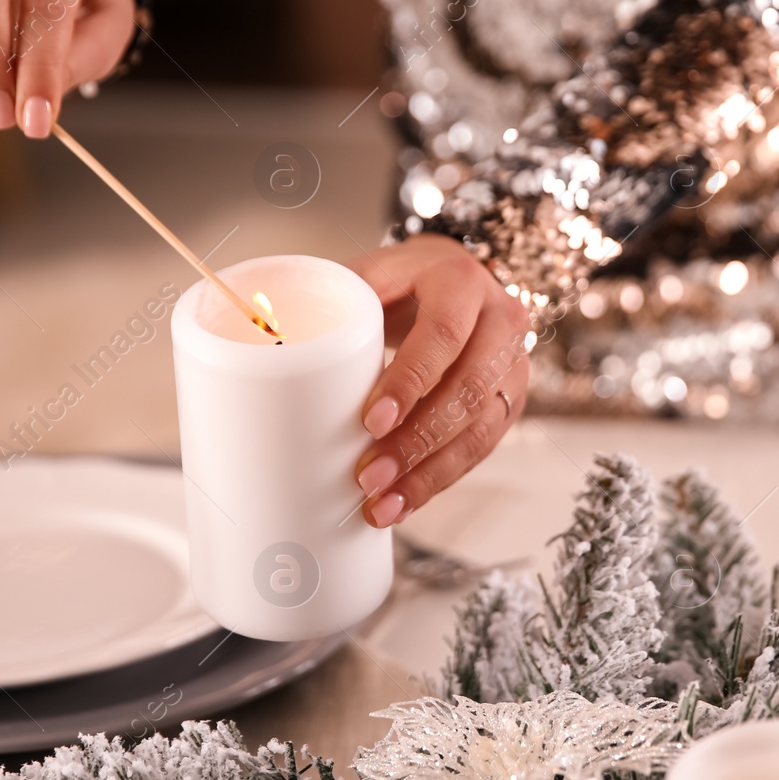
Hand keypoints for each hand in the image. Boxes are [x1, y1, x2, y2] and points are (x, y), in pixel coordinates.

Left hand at [352, 234, 530, 527]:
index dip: (410, 381)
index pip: (443, 334)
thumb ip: (332, 300)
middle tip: (368, 477)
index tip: (371, 421)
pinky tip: (404, 502)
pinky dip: (439, 480)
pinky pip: (481, 449)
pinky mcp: (510, 400)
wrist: (448, 281)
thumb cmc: (399, 282)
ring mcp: (512, 363)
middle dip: (416, 442)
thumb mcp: (369, 274)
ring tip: (382, 505)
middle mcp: (499, 320)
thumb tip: (267, 335)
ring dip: (428, 474)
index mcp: (460, 280)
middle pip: (467, 390)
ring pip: (479, 428)